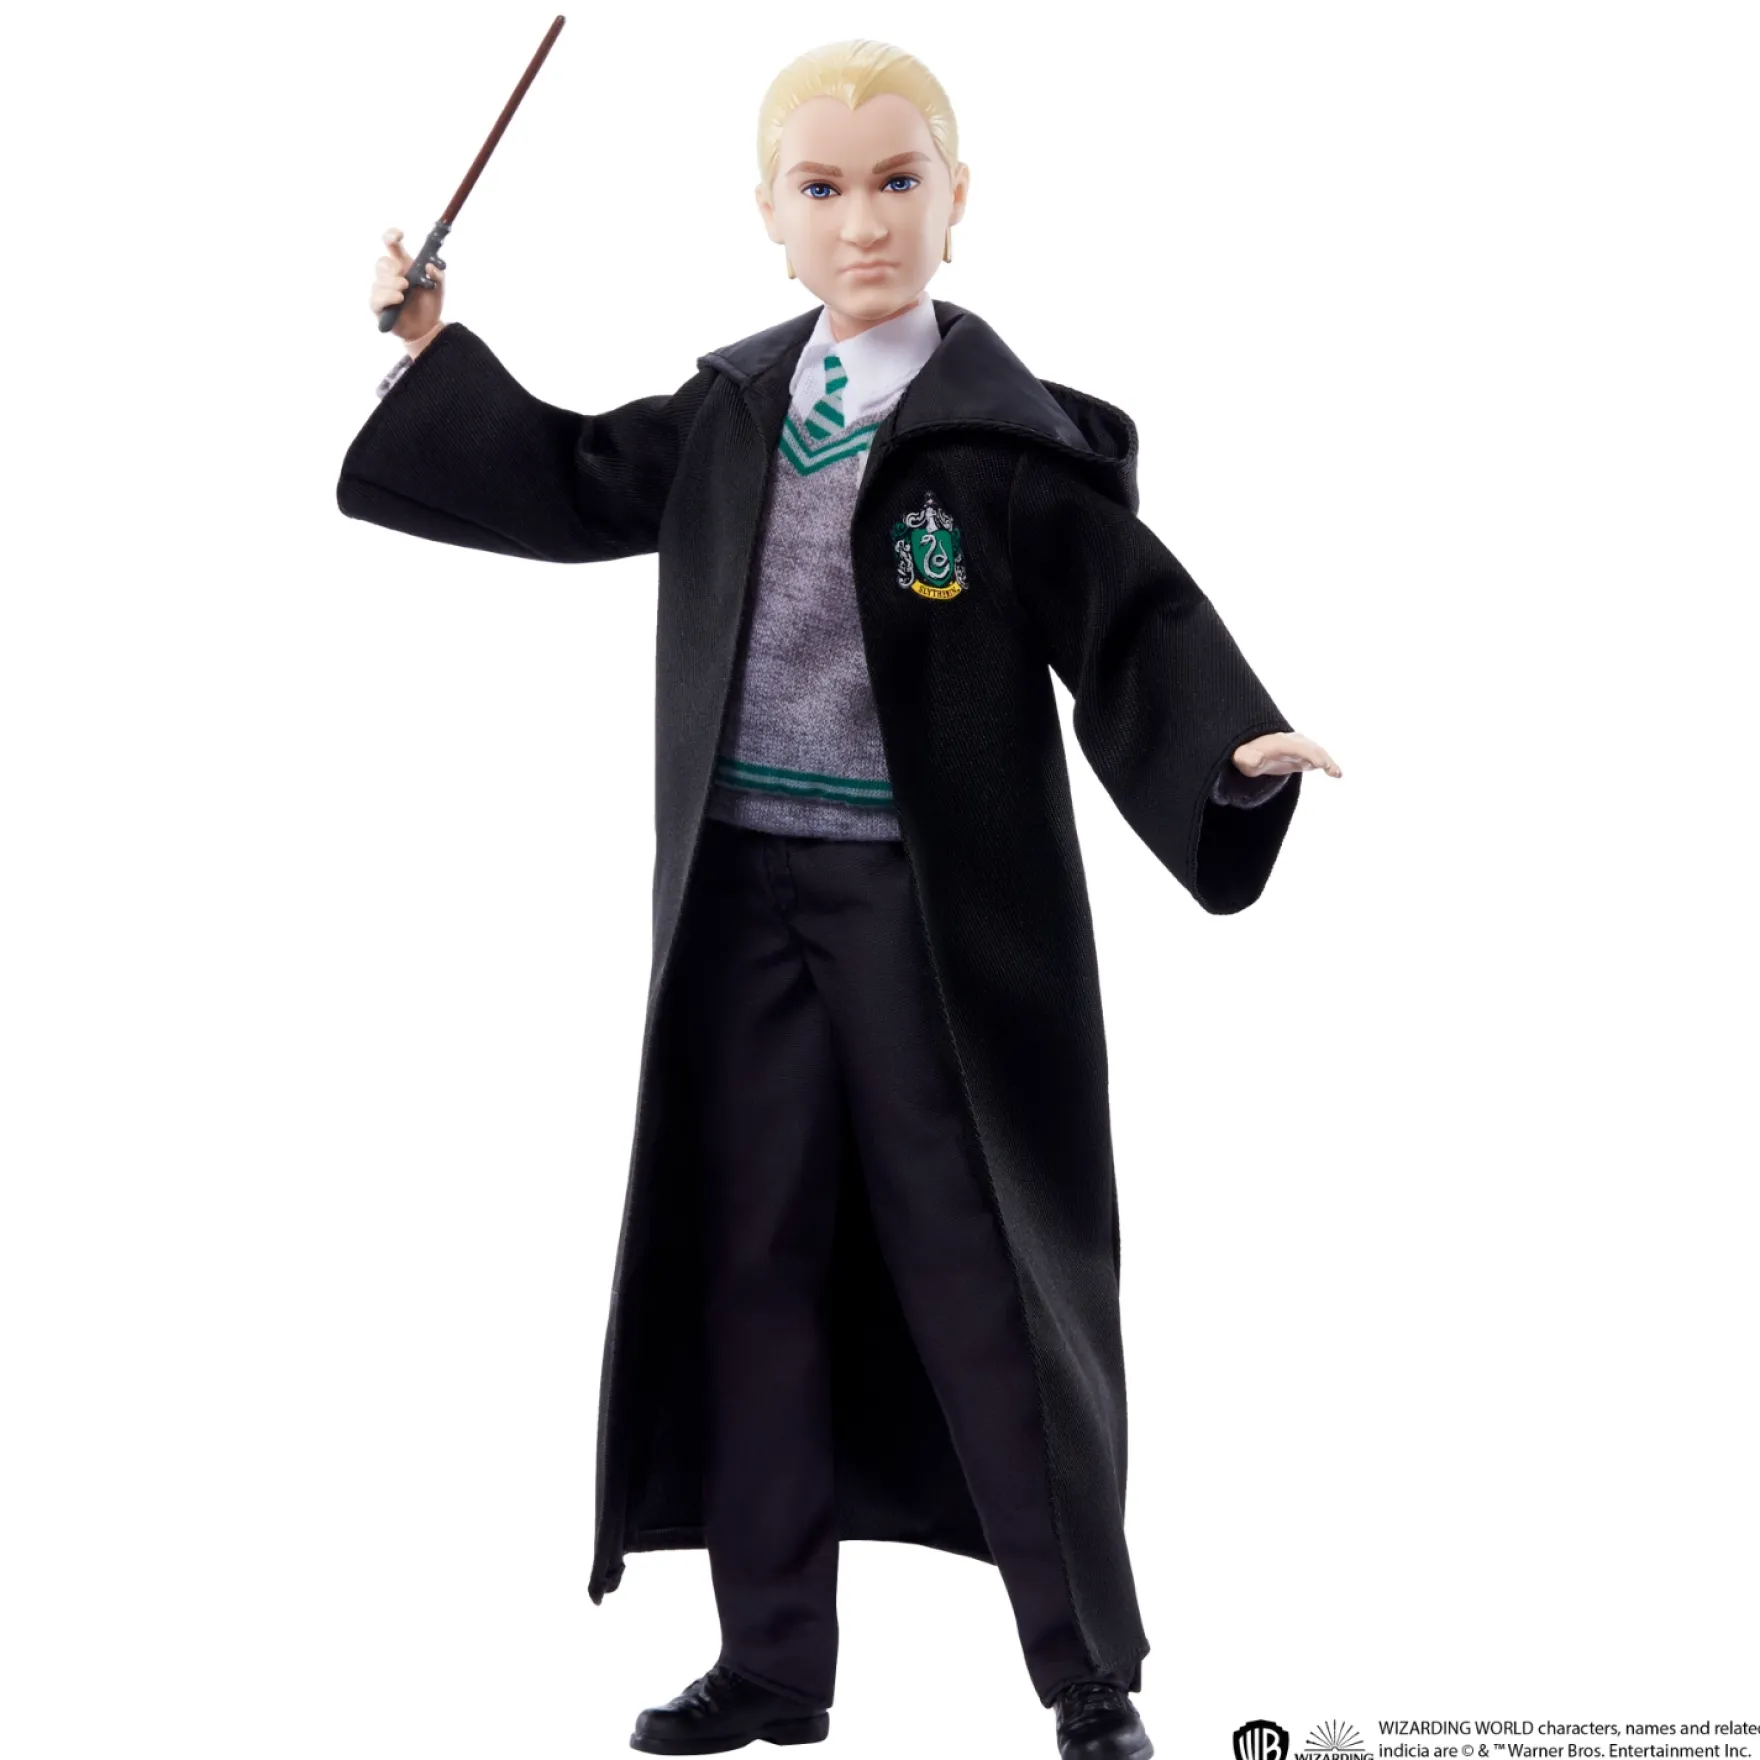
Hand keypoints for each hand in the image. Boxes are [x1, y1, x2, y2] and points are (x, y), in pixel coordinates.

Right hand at [370, 226, 445, 351]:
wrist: (427, 328)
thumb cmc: (429, 304)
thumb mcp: (438, 288)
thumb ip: (438, 276)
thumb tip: (430, 266)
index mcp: (403, 264)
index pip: (391, 244)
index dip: (391, 235)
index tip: (400, 235)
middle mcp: (391, 275)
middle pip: (382, 262)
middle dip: (391, 267)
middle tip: (403, 275)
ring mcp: (382, 289)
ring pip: (379, 280)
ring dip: (392, 284)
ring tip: (404, 292)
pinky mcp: (378, 305)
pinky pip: (376, 298)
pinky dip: (387, 297)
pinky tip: (399, 300)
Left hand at [1231, 731, 1341, 778]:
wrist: (1249, 750)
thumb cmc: (1244, 755)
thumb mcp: (1241, 758)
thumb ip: (1248, 759)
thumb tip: (1254, 760)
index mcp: (1278, 742)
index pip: (1296, 747)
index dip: (1309, 754)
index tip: (1320, 764)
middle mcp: (1291, 742)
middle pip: (1310, 748)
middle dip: (1322, 758)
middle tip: (1333, 771)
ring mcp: (1298, 748)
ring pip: (1316, 752)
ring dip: (1327, 761)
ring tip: (1337, 774)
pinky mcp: (1301, 756)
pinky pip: (1316, 757)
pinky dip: (1326, 764)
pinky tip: (1334, 773)